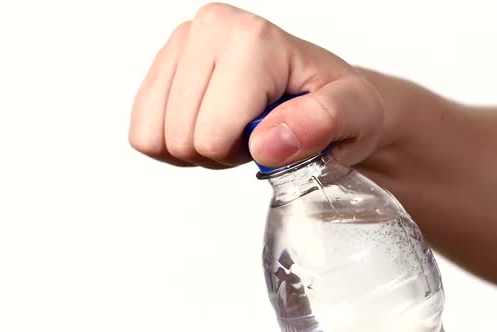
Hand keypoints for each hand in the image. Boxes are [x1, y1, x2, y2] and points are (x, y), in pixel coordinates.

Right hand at [129, 3, 385, 168]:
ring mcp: (180, 43)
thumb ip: (321, 123)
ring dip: (196, 149)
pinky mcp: (164, 64)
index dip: (244, 152)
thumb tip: (266, 141)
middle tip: (256, 132)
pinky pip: (142, 131)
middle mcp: (209, 27)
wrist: (322, 93)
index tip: (276, 133)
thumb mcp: (354, 115)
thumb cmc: (338, 103)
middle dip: (219, 152)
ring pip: (154, 135)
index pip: (213, 133)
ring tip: (234, 128)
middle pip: (181, 137)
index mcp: (252, 37)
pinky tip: (209, 126)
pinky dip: (174, 144)